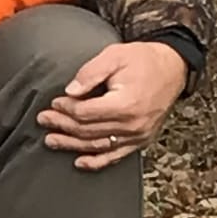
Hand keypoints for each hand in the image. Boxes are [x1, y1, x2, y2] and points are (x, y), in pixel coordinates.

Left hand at [38, 40, 188, 170]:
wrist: (174, 68)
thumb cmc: (143, 59)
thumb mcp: (115, 55)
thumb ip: (91, 73)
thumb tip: (70, 91)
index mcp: (125, 104)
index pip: (85, 112)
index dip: (66, 109)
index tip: (54, 103)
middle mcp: (132, 124)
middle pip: (88, 130)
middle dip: (62, 126)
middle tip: (43, 120)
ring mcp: (138, 135)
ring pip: (97, 145)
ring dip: (71, 145)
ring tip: (51, 141)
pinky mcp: (141, 140)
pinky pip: (116, 156)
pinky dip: (96, 161)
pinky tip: (79, 162)